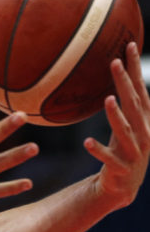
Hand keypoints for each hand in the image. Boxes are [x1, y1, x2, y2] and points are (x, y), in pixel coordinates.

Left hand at [84, 42, 149, 208]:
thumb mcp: (127, 125)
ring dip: (116, 115)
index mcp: (144, 120)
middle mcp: (143, 133)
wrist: (124, 186)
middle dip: (124, 83)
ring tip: (107, 99)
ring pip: (125, 131)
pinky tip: (86, 142)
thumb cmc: (123, 149)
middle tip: (114, 62)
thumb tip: (118, 74)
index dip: (135, 69)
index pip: (140, 89)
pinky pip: (108, 158)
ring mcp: (134, 151)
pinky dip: (98, 150)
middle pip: (133, 104)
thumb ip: (125, 103)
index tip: (129, 44)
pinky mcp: (121, 168)